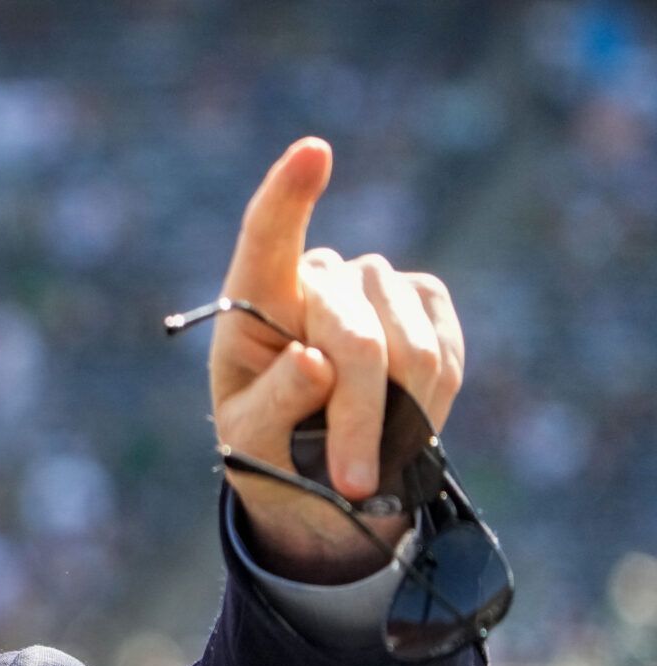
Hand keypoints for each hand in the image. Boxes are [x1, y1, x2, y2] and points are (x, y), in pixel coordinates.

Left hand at [211, 138, 464, 582]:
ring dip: (397, 423)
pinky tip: (399, 425)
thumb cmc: (268, 451)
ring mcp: (375, 284)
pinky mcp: (425, 303)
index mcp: (254, 302)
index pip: (267, 241)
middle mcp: (316, 278)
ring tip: (366, 463)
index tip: (313, 153)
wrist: (320, 474)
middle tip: (352, 483)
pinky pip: (444, 357)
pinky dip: (428, 407)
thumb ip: (274, 404)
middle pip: (353, 339)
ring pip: (409, 352)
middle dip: (358, 419)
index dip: (289, 198)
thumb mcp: (250, 441)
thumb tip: (312, 363)